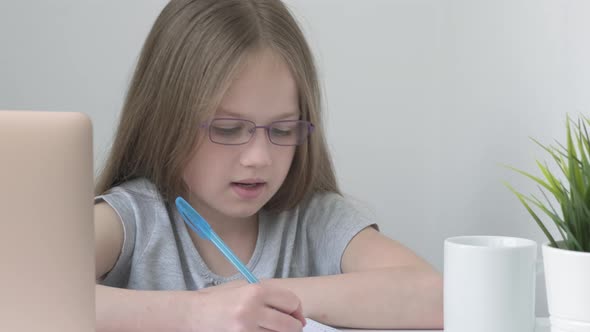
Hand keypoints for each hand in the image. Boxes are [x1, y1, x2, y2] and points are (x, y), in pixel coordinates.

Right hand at [188, 282, 305, 331]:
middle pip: (290, 324)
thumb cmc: (220, 300)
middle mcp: (252, 309)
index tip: (297, 317)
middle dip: (293, 328)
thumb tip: (296, 312)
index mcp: (255, 291)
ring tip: (271, 329)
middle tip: (291, 328)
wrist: (193, 314)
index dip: (298, 311)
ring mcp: (245, 329)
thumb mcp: (244, 289)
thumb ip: (268, 296)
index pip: (291, 302)